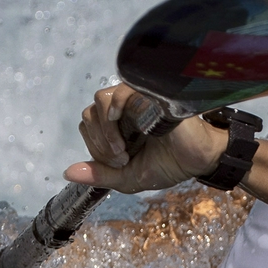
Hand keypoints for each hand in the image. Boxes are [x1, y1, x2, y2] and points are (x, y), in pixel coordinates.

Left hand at [64, 83, 228, 193]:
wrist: (200, 160)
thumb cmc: (170, 165)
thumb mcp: (128, 177)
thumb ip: (100, 174)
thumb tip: (67, 172)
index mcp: (118, 125)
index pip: (89, 126)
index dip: (95, 146)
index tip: (119, 162)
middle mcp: (124, 109)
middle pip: (89, 114)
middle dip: (99, 143)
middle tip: (121, 158)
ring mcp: (135, 100)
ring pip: (99, 101)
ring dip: (104, 130)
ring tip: (123, 149)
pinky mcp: (147, 95)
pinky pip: (119, 90)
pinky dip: (113, 108)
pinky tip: (120, 125)